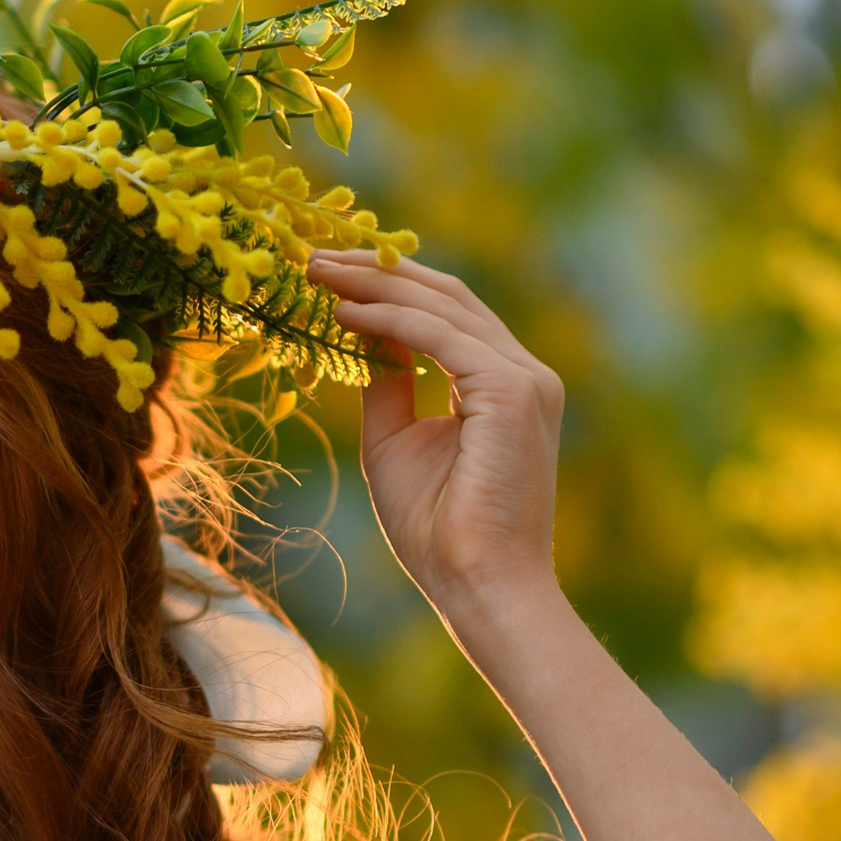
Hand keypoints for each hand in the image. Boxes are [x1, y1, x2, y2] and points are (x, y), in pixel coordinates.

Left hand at [306, 250, 565, 622]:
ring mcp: (527, 379)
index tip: (327, 276)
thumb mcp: (396, 442)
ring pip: (443, 307)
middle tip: (313, 257)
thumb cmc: (439, 530)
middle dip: (377, 272)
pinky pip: (442, 337)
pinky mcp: (514, 391)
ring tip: (316, 272)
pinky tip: (343, 312)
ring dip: (374, 284)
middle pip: (446, 297)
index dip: (388, 287)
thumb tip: (360, 336)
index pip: (446, 314)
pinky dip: (390, 318)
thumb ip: (388, 385)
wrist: (478, 584)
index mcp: (504, 384)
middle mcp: (525, 373)